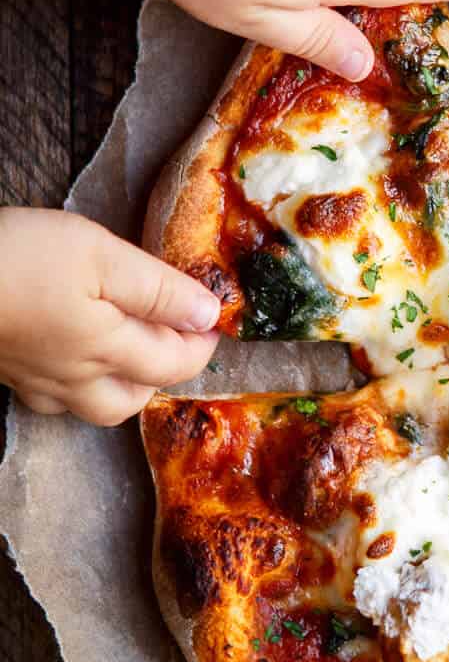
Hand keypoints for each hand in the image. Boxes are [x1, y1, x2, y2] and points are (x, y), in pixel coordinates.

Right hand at [0, 210, 220, 425]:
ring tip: (130, 349)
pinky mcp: (5, 373)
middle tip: (176, 334)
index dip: (203, 343)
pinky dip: (76, 386)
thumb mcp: (101, 255)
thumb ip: (158, 288)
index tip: (215, 319)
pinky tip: (71, 358)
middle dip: (165, 373)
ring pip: (93, 406)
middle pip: (134, 398)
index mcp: (107, 350)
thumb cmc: (17, 258)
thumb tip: (208, 314)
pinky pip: (53, 399)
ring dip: (122, 386)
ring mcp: (34, 381)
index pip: (175, 362)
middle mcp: (74, 379)